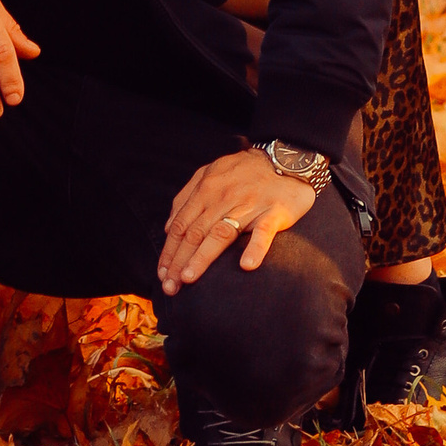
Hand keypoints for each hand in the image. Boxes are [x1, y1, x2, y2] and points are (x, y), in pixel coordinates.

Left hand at [157, 148, 318, 292]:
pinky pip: (263, 232)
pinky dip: (255, 248)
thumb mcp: (210, 174)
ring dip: (202, 257)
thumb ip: (187, 197)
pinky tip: (246, 265)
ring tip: (188, 277)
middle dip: (179, 261)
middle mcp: (223, 198)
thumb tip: (169, 227)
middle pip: (195, 233)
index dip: (169, 250)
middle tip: (169, 286)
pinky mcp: (273, 213)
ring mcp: (248, 205)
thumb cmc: (244, 171)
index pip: (182, 225)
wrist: (284, 159)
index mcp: (206, 190)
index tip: (161, 273)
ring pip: (221, 234)